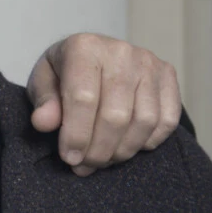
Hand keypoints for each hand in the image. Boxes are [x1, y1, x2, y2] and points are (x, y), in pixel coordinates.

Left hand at [27, 33, 180, 175]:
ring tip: (103, 159)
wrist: (94, 54)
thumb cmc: (64, 71)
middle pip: (116, 115)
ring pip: (144, 121)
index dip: (76, 135)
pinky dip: (147, 142)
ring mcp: (149, 63)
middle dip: (98, 150)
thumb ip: (43, 102)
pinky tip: (126, 145)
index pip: (83, 99)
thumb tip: (43, 123)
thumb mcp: (43, 81)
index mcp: (84, 48)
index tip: (69, 157)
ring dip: (122, 150)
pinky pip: (166, 120)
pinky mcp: (168, 76)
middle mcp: (120, 51)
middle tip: (85, 165)